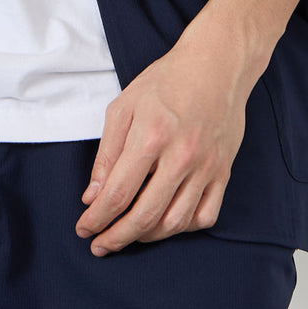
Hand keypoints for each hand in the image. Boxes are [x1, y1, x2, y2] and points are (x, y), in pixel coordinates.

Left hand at [73, 30, 263, 254]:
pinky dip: (183, 228)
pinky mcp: (224, 171)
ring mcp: (206, 166)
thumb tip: (93, 196)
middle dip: (116, 237)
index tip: (84, 228)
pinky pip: (205, 215)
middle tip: (99, 245)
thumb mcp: (124, 105)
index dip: (97, 217)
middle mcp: (181, 155)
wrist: (216, 64)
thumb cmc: (166, 80)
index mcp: (151, 135)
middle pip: (145, 215)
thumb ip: (107, 153)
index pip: (118, 192)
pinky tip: (165, 222)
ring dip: (147, 237)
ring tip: (128, 235)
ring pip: (175, 222)